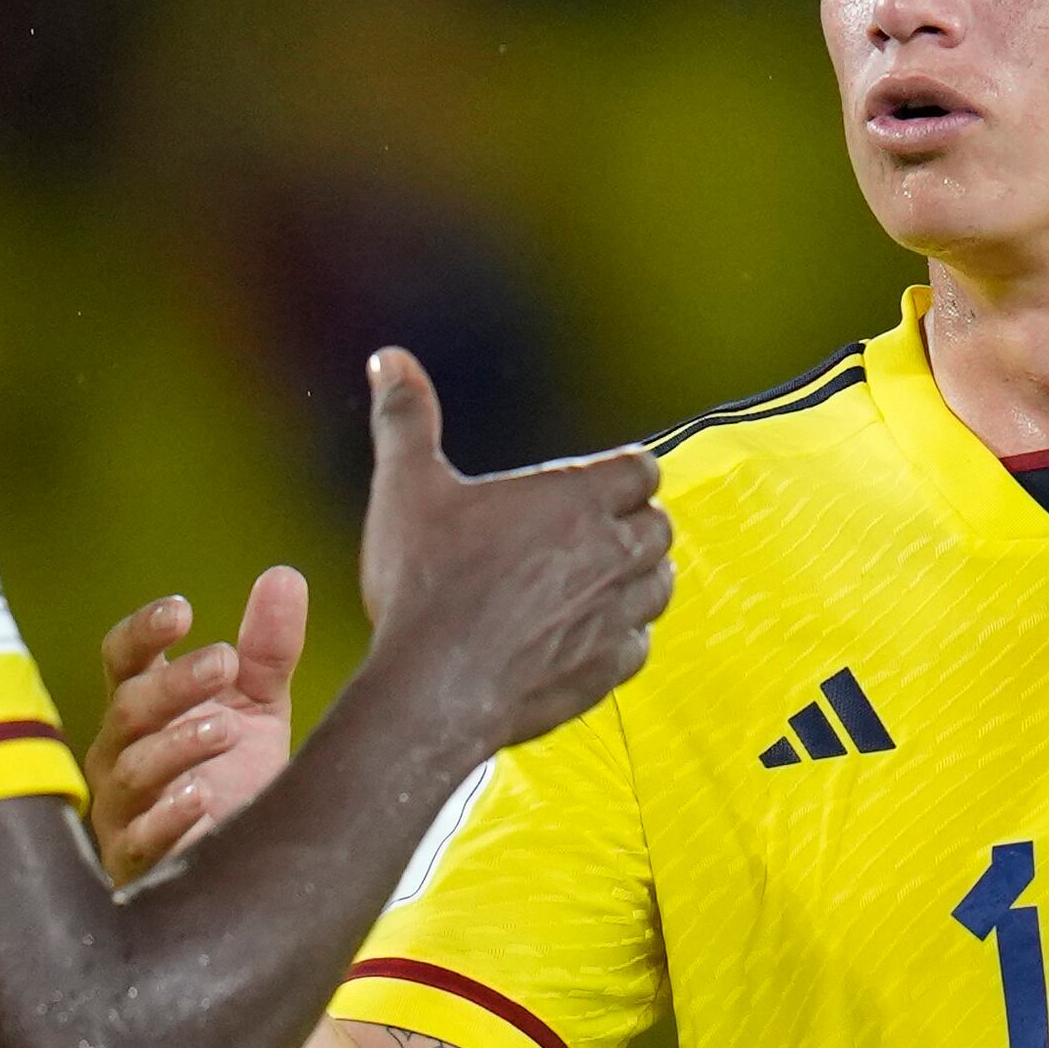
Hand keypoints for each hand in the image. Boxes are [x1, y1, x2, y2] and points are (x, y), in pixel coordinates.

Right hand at [88, 571, 308, 880]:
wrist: (243, 864)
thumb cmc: (233, 776)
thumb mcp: (259, 706)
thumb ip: (267, 649)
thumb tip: (283, 575)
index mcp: (142, 705)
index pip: (122, 658)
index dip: (142, 631)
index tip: (182, 611)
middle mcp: (120, 750)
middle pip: (128, 705)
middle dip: (175, 682)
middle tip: (225, 663)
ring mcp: (121, 807)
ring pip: (132, 767)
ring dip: (176, 744)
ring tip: (226, 729)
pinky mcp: (133, 860)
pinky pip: (139, 838)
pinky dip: (167, 817)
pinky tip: (202, 798)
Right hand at [351, 351, 668, 755]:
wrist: (433, 688)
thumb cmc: (425, 584)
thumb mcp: (406, 488)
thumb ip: (407, 418)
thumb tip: (390, 359)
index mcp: (576, 498)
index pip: (641, 468)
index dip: (621, 473)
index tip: (590, 486)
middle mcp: (612, 552)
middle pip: (658, 524)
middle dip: (631, 523)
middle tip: (586, 533)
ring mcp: (617, 615)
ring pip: (658, 585)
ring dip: (635, 578)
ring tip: (592, 581)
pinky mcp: (609, 670)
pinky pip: (639, 644)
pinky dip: (620, 636)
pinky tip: (582, 636)